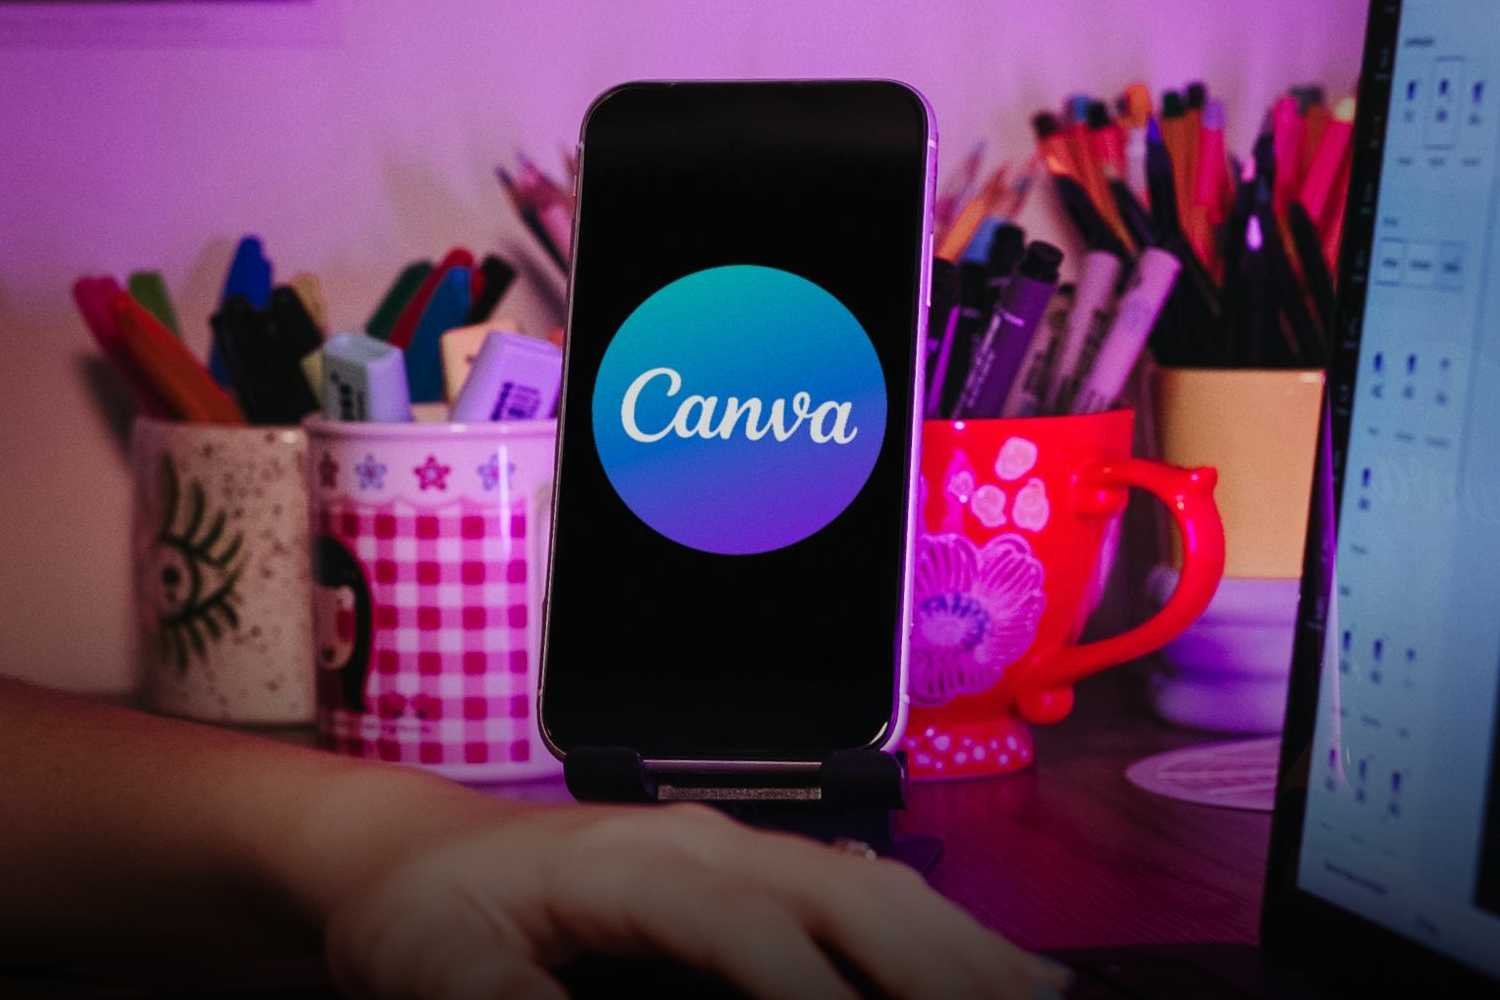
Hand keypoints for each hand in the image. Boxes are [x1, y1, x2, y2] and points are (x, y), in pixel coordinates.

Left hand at [319, 796, 1070, 998]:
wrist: (409, 851)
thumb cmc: (424, 915)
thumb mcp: (439, 974)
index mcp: (635, 864)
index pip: (749, 934)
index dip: (813, 999)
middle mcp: (704, 842)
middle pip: (843, 891)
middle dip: (935, 966)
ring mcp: (731, 845)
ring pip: (869, 882)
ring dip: (957, 944)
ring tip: (1042, 997)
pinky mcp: (742, 866)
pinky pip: (856, 885)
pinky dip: (932, 929)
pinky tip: (990, 966)